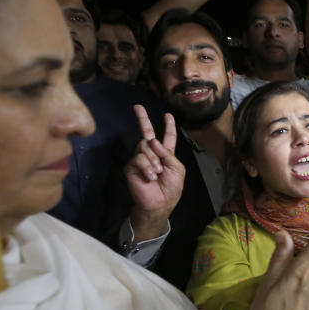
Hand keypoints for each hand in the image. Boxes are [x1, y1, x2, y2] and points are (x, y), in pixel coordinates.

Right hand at [124, 105, 185, 239]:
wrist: (159, 203)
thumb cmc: (171, 188)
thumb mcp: (177, 169)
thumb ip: (168, 154)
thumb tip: (153, 141)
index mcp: (166, 154)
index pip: (167, 137)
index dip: (168, 126)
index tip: (168, 115)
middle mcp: (152, 154)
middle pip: (147, 133)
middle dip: (143, 119)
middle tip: (137, 106)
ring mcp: (141, 159)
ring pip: (145, 147)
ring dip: (153, 160)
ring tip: (156, 174)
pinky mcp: (131, 166)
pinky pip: (139, 158)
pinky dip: (146, 167)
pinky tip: (149, 177)